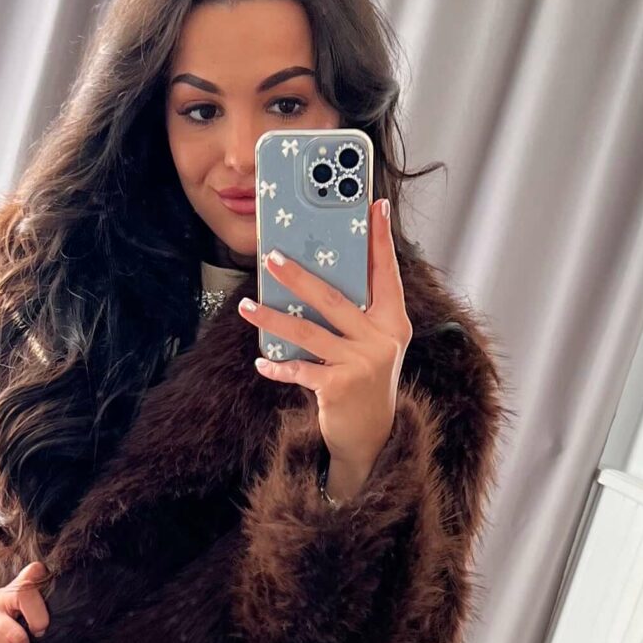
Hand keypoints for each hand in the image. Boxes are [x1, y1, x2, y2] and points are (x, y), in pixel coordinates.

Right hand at [0, 560, 49, 642]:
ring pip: (6, 621)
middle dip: (38, 618)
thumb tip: (77, 622)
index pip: (35, 571)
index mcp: (19, 594)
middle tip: (40, 637)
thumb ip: (52, 623)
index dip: (47, 586)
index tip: (51, 615)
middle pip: (24, 589)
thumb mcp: (41, 638)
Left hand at [239, 198, 407, 492]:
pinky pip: (301, 370)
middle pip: (334, 299)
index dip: (380, 239)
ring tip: (248, 306)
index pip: (386, 273)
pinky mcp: (340, 387)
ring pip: (309, 332)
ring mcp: (362, 363)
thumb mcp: (373, 343)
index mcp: (394, 322)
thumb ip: (358, 312)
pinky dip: (279, 366)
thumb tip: (318, 276)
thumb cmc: (366, 379)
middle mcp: (382, 339)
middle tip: (272, 257)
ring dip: (273, 318)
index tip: (374, 206)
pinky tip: (261, 361)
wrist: (373, 436)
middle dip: (299, 276)